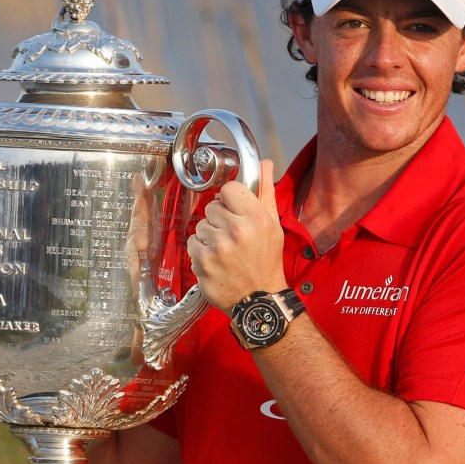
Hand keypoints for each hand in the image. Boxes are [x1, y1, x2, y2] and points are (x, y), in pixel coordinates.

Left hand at [187, 160, 286, 312]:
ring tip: (225, 250)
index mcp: (256, 218)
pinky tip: (215, 260)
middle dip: (219, 220)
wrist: (259, 299)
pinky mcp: (202, 262)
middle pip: (211, 207)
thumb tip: (264, 164)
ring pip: (200, 225)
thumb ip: (265, 192)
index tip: (234, 211)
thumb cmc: (266, 261)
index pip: (228, 189)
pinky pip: (192, 243)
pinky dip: (200, 251)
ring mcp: (218, 247)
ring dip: (209, 236)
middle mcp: (237, 230)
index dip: (229, 200)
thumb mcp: (273, 225)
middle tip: (232, 236)